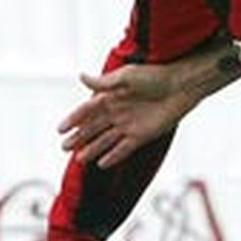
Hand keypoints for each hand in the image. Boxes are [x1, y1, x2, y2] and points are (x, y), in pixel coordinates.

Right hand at [58, 64, 187, 167]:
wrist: (179, 87)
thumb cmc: (153, 76)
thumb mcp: (126, 76)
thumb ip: (103, 82)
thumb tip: (80, 76)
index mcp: (111, 96)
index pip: (87, 110)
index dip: (73, 119)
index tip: (60, 129)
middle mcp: (117, 112)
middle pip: (93, 128)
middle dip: (79, 138)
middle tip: (64, 148)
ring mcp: (128, 125)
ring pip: (105, 140)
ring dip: (92, 149)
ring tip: (78, 159)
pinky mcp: (141, 136)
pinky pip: (123, 149)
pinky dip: (113, 156)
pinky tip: (101, 164)